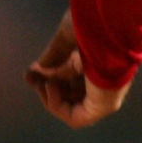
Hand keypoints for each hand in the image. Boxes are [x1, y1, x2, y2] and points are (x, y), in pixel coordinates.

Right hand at [24, 10, 130, 128]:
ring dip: (52, 96)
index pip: (72, 77)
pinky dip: (57, 106)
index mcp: (101, 62)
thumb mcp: (66, 40)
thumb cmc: (93, 25)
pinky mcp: (105, 105)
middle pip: (71, 93)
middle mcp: (105, 79)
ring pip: (73, 105)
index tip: (33, 71)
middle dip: (48, 88)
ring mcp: (106, 93)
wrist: (112, 24)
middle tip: (34, 79)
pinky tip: (50, 87)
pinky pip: (76, 117)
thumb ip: (50, 58)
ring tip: (43, 81)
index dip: (50, 77)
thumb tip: (29, 76)